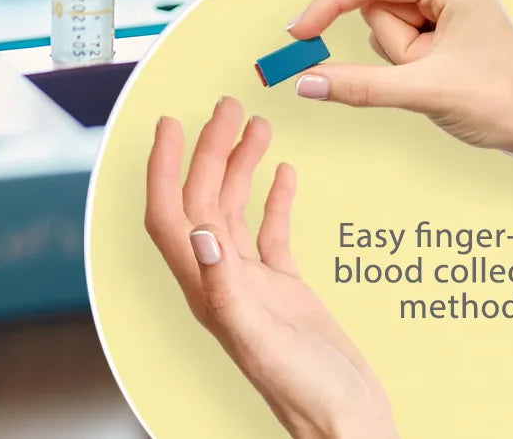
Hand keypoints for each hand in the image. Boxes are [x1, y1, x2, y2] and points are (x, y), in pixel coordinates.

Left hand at [145, 98, 396, 438]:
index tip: (170, 124)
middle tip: (226, 106)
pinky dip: (276, 198)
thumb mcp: (260, 339)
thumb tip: (197, 234)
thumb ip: (226, 288)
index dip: (163, 169)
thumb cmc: (305, 396)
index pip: (169, 215)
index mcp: (206, 289)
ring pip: (236, 208)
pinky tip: (286, 171)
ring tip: (257, 124)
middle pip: (203, 200)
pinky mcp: (287, 289)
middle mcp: (222, 279)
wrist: (349, 428)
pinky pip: (272, 231)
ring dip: (241, 165)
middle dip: (209, 150)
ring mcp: (253, 283)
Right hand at [287, 0, 512, 158]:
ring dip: (399, 56)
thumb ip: (359, 85)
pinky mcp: (441, 19)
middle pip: (375, 2)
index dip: (328, 5)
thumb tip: (304, 81)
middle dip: (391, 45)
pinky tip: (438, 73)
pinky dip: (405, 59)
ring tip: (438, 74)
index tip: (299, 34)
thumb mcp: (424, 93)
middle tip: (422, 71)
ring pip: (383, 21)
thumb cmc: (503, 103)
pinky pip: (397, 33)